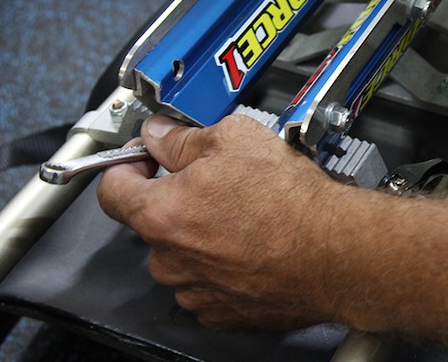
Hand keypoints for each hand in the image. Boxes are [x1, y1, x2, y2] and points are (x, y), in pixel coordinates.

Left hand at [97, 114, 347, 329]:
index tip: (145, 160)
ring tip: (244, 216)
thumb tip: (160, 134)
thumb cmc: (290, 200)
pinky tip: (253, 244)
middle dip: (177, 200)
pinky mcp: (223, 313)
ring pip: (183, 255)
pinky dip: (223, 265)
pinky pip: (208, 283)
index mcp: (161, 214)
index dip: (126, 166)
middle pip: (153, 222)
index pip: (111, 190)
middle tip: (216, 182)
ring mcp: (196, 291)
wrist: (336, 251)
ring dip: (201, 235)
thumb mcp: (234, 138)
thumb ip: (182, 138)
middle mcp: (170, 260)